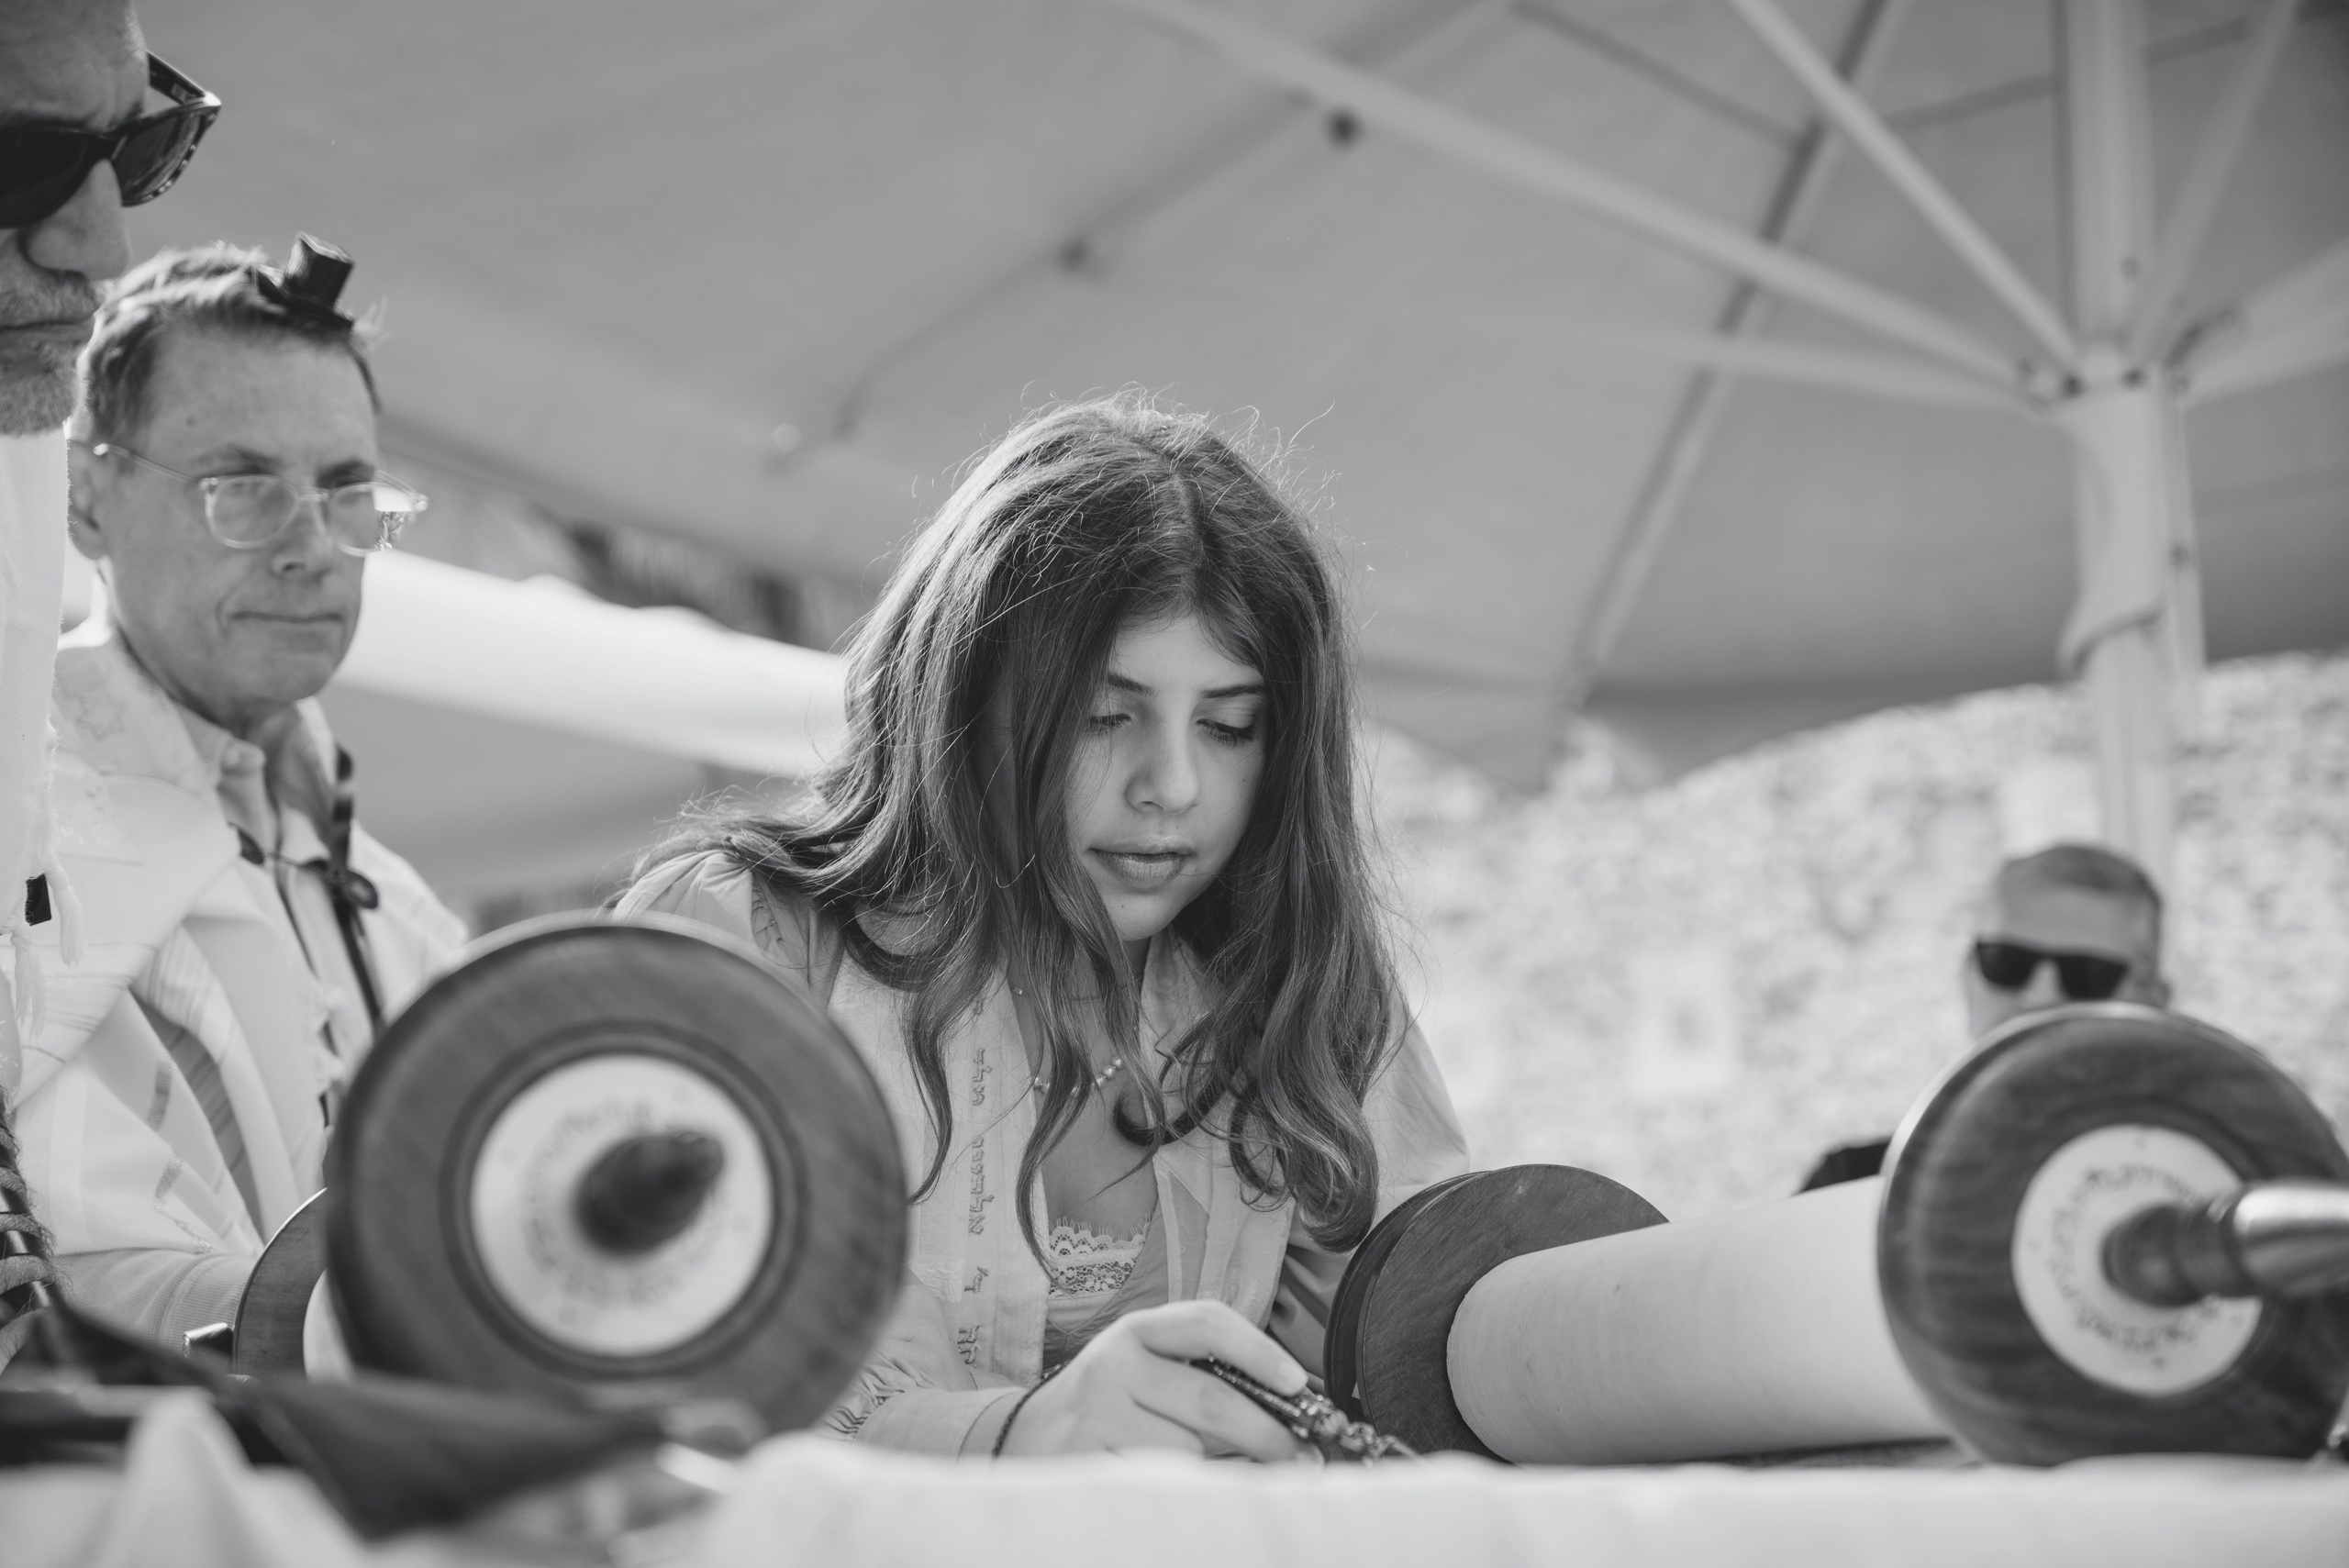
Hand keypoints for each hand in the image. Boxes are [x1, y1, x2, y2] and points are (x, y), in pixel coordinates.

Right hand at [996, 1299, 1311, 1461]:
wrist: (1027, 1437)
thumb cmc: (1108, 1404)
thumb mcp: (1147, 1371)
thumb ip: (1205, 1377)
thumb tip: (1287, 1410)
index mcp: (1137, 1331)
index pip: (1207, 1324)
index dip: (1259, 1351)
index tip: (1297, 1383)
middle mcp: (1114, 1364)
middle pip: (1211, 1399)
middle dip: (1267, 1433)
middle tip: (1301, 1457)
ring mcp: (1096, 1414)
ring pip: (1187, 1449)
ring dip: (1211, 1465)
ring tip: (1204, 1465)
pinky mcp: (1086, 1462)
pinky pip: (1157, 1481)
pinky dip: (1179, 1489)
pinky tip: (1170, 1484)